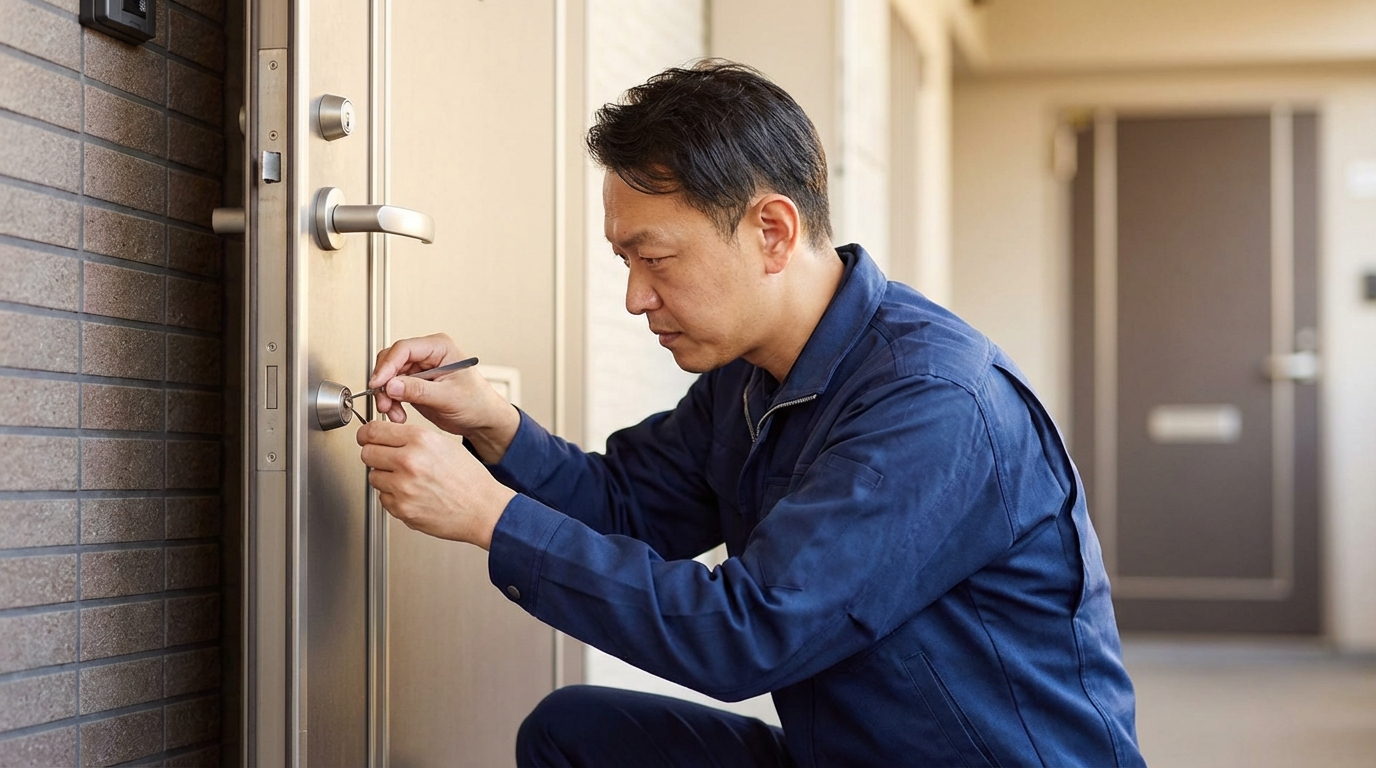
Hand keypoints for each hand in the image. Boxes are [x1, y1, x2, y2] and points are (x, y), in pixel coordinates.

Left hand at [357, 420, 515, 548]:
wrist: (483, 509)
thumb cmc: (469, 480)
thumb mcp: (444, 445)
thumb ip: (414, 439)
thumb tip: (387, 437)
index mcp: (421, 440)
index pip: (374, 431)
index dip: (366, 434)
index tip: (366, 437)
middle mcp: (409, 461)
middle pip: (367, 453)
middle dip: (374, 456)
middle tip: (386, 460)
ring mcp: (403, 487)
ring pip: (373, 477)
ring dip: (385, 478)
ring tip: (408, 480)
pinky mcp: (402, 508)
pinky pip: (383, 498)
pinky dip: (393, 498)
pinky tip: (413, 495)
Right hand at [368, 333, 519, 461]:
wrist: (483, 420)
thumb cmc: (477, 403)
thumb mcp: (449, 397)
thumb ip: (419, 390)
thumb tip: (392, 385)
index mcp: (440, 347)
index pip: (404, 349)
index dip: (387, 366)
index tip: (378, 384)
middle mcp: (427, 355)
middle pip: (392, 361)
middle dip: (384, 383)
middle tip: (384, 402)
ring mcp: (419, 370)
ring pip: (389, 377)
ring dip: (386, 396)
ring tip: (394, 413)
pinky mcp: (414, 385)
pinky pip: (393, 390)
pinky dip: (391, 403)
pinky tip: (398, 414)